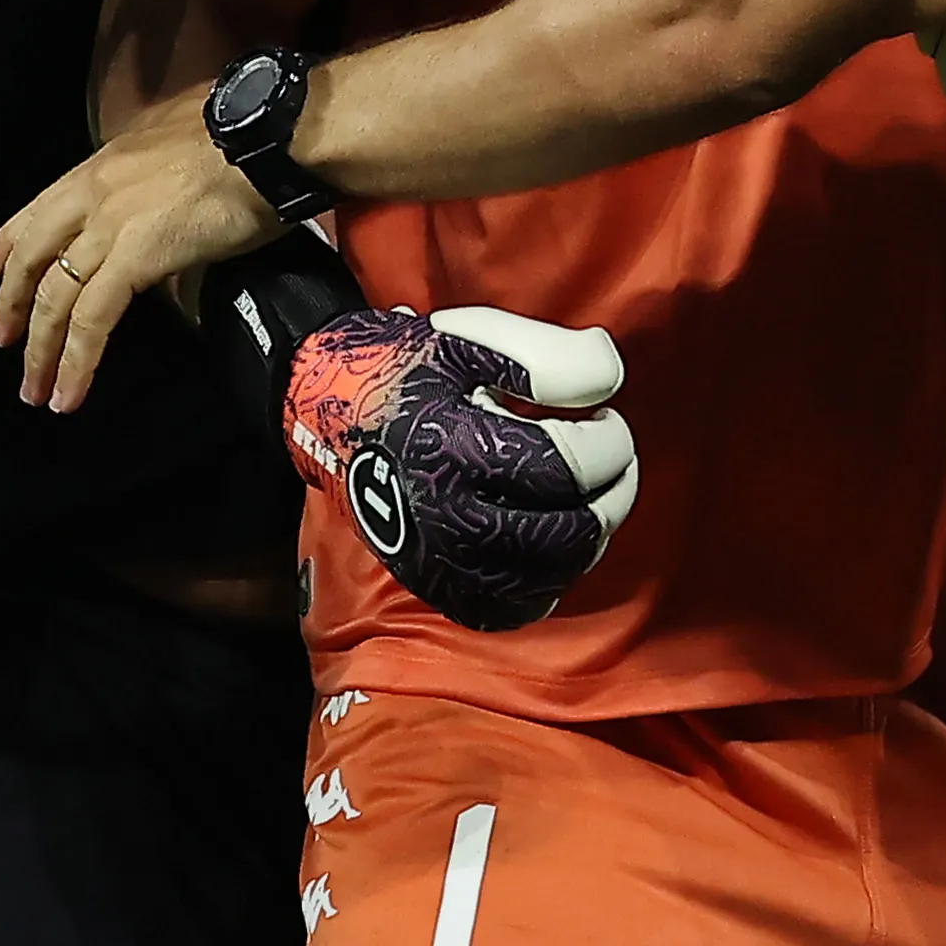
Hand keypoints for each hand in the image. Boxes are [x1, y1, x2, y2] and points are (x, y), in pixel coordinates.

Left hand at [0, 111, 276, 410]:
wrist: (268, 137)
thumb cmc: (241, 135)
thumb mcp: (177, 144)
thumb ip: (155, 178)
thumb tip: (162, 208)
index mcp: (103, 166)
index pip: (39, 209)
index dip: (7, 242)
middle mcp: (94, 194)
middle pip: (34, 256)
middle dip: (12, 302)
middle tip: (2, 340)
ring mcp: (109, 226)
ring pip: (55, 298)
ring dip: (40, 350)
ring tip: (34, 390)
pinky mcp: (134, 258)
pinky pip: (92, 320)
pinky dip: (77, 360)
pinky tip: (69, 393)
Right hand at [283, 304, 643, 626]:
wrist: (331, 414)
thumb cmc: (408, 371)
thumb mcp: (470, 340)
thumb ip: (547, 356)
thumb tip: (610, 377)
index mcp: (455, 449)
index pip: (567, 467)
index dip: (608, 441)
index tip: (605, 415)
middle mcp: (447, 517)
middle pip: (569, 530)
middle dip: (613, 491)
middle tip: (614, 457)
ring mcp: (443, 561)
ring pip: (552, 572)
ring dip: (592, 532)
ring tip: (592, 493)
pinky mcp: (439, 585)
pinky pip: (518, 604)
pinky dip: (553, 575)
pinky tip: (557, 537)